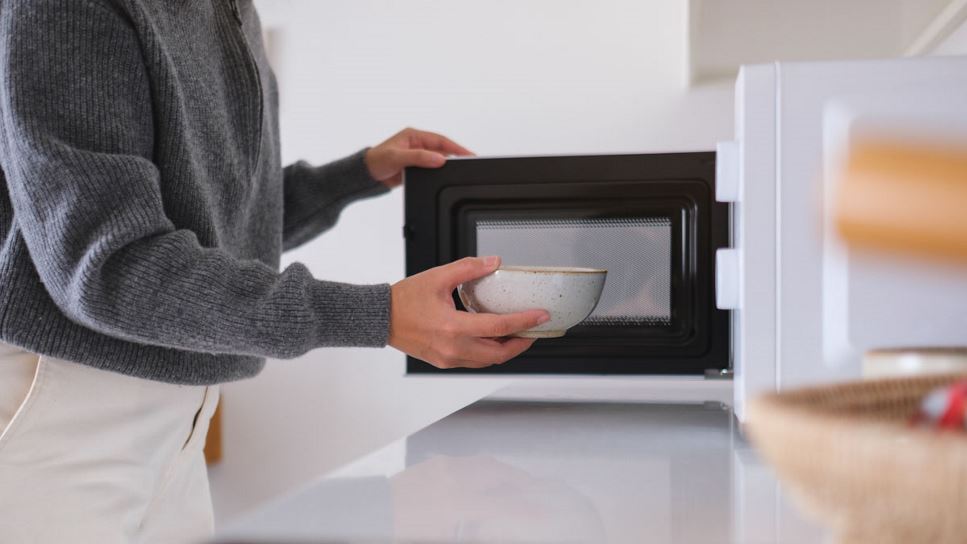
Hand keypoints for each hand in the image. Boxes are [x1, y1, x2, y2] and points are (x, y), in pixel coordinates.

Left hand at [365, 127, 473, 187]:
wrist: (366, 176)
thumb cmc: (376, 161)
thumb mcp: (398, 157)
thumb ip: (419, 158)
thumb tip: (439, 159)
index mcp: (413, 135)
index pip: (440, 140)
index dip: (456, 147)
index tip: (468, 154)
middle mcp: (417, 144)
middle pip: (442, 148)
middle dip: (455, 155)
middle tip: (469, 162)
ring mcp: (417, 155)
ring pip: (437, 159)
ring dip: (447, 164)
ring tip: (460, 169)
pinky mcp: (415, 166)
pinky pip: (431, 168)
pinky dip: (439, 171)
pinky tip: (445, 176)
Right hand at [389, 256, 548, 368]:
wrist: (381, 318)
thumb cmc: (405, 299)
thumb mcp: (438, 277)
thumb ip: (469, 268)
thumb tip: (494, 262)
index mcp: (453, 327)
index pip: (499, 327)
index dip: (525, 322)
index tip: (541, 316)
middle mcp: (453, 347)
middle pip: (499, 353)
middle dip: (521, 343)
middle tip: (534, 330)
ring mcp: (448, 358)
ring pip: (487, 361)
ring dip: (505, 350)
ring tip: (517, 335)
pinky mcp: (443, 361)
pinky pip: (474, 361)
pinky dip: (488, 352)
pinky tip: (493, 340)